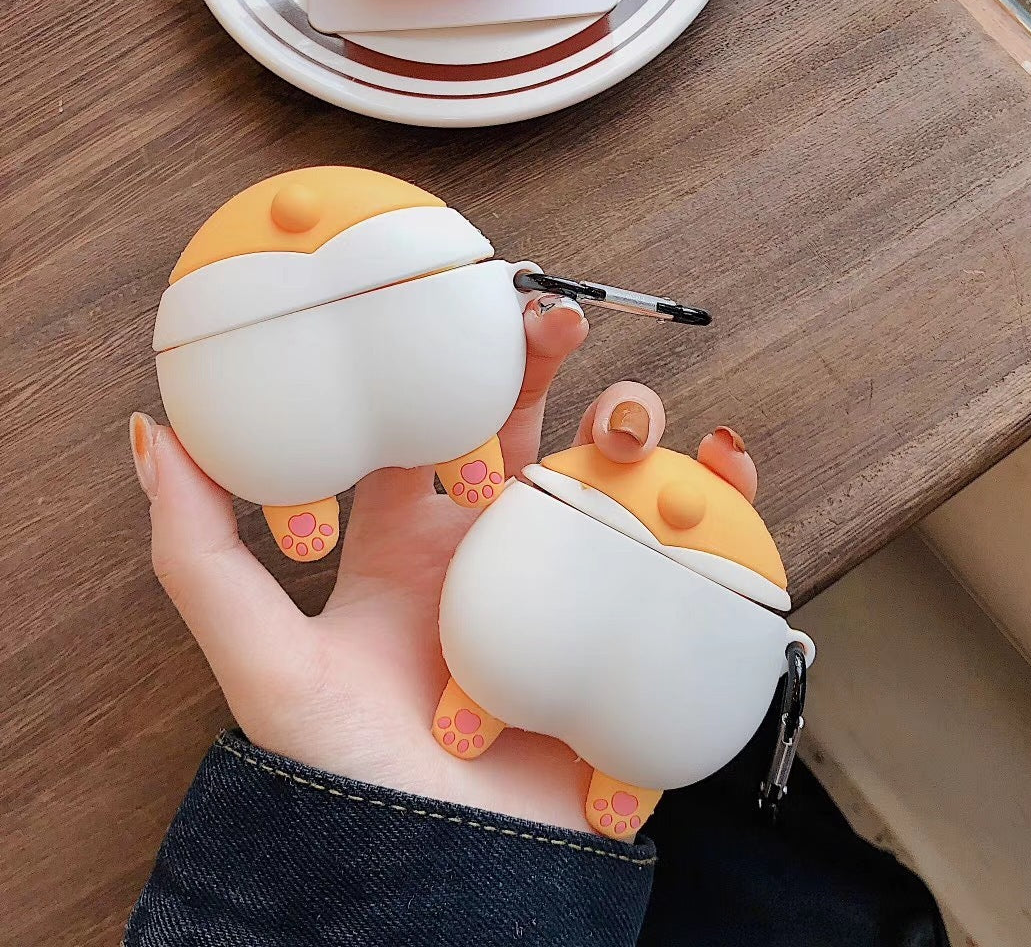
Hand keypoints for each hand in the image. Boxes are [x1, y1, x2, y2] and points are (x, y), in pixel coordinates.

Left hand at [130, 298, 757, 833]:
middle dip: (550, 368)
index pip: (435, 425)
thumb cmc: (347, 778)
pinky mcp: (626, 633)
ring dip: (633, 428)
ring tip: (630, 415)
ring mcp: (565, 589)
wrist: (444, 885)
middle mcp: (493, 555)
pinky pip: (684, 558)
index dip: (450, 359)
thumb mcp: (262, 662)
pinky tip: (721, 464)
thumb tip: (149, 431)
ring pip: (611, 479)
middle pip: (533, 435)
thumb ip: (199, 552)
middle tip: (559, 320)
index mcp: (413, 543)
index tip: (465, 304)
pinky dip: (718, 503)